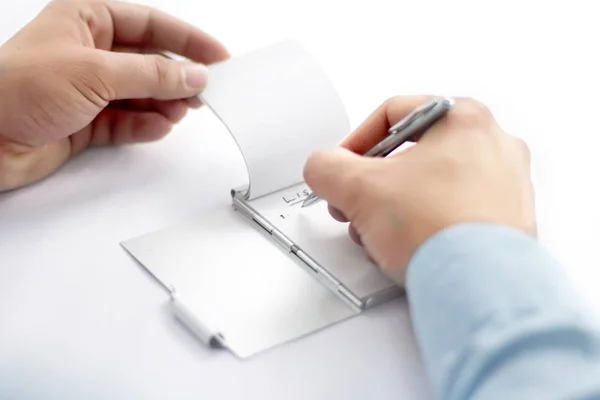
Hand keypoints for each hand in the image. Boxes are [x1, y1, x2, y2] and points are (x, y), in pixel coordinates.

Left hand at [0, 0, 228, 190]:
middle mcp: (90, 53)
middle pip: (149, 61)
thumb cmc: (15, 88)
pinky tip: (158, 128)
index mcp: (87, 20)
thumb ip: (150, 74)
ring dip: (163, 104)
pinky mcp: (86, 123)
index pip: (150, 23)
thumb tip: (192, 74)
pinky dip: (145, 126)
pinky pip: (127, 122)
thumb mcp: (95, 71)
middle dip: (176, 77)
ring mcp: (88, 89)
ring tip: (180, 112)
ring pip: (141, 94)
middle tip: (204, 92)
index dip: (187, 39)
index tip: (217, 56)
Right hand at [303, 96, 535, 284]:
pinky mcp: (508, 220)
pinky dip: (425, 224)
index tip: (344, 166)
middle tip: (356, 204)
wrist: (479, 285)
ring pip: (432, 184)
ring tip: (379, 233)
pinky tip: (408, 246)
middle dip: (374, 183)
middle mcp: (494, 145)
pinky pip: (453, 211)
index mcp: (464, 119)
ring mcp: (506, 184)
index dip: (356, 142)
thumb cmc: (439, 230)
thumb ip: (327, 168)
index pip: (394, 114)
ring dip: (396, 206)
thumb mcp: (358, 188)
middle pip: (412, 153)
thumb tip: (323, 169)